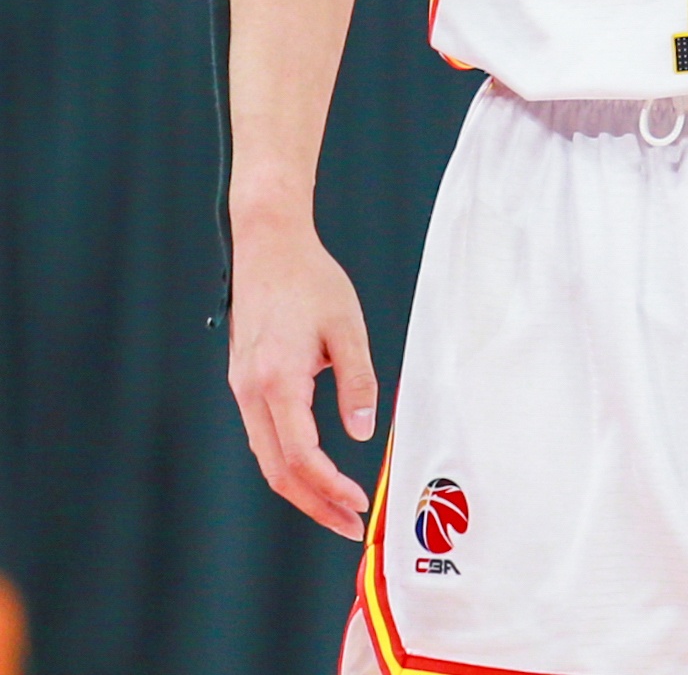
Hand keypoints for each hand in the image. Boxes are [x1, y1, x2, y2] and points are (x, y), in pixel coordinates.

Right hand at [228, 216, 377, 537]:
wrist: (268, 245)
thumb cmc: (310, 279)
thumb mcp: (346, 326)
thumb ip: (357, 382)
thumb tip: (363, 433)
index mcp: (277, 379)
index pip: (301, 456)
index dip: (330, 487)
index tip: (358, 504)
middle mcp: (251, 390)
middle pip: (278, 470)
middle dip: (315, 504)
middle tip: (350, 524)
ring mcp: (242, 387)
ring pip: (267, 457)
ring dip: (301, 487)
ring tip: (337, 506)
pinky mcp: (244, 380)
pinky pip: (263, 436)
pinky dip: (288, 462)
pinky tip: (313, 468)